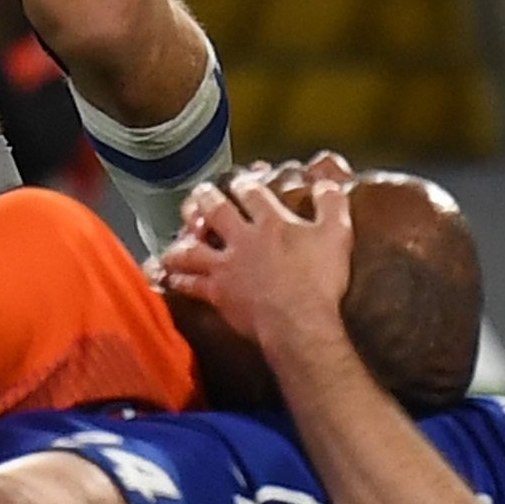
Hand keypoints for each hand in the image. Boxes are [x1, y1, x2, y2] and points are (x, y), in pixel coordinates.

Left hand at [151, 146, 354, 353]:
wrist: (299, 323)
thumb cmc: (320, 280)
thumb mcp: (337, 234)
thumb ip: (332, 203)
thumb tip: (325, 184)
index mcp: (271, 222)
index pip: (252, 193)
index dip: (245, 183)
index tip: (241, 181)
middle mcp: (243, 239)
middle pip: (216, 212)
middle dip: (206, 199)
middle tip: (200, 193)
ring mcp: (226, 267)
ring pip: (194, 247)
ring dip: (183, 239)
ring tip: (176, 236)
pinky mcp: (218, 293)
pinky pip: (189, 283)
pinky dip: (176, 278)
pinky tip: (167, 276)